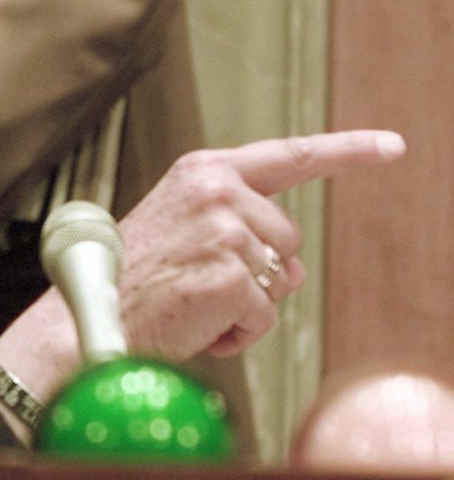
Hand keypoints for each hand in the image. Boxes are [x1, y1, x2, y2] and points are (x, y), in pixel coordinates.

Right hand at [118, 130, 404, 360]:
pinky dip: (234, 333)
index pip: (289, 156)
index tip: (390, 145)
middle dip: (258, 272)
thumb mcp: (178, 228)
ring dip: (245, 305)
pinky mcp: (232, 275)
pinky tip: (195, 326)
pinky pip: (263, 317)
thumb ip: (236, 225)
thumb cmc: (128, 280)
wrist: (88, 317)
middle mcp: (218, 191)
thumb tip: (288, 268)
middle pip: (288, 239)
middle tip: (198, 284)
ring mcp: (227, 231)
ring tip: (192, 305)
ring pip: (279, 281)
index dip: (347, 150)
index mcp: (203, 171)